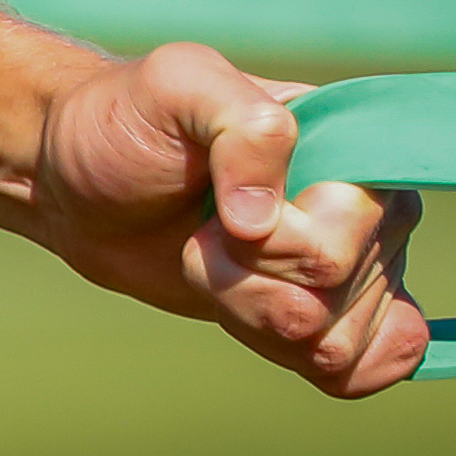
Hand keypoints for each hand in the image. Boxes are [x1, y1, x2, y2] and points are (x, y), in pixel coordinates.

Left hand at [25, 40, 423, 397]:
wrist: (81, 187)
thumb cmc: (129, 122)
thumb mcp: (176, 86)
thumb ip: (241, 125)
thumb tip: (266, 221)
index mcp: (359, 144)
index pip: (360, 224)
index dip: (283, 238)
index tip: (228, 216)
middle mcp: (374, 210)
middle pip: (338, 290)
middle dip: (247, 275)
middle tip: (204, 234)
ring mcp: (353, 269)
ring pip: (336, 340)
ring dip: (253, 314)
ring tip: (213, 264)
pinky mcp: (323, 317)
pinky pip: (364, 369)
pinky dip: (302, 358)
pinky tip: (252, 317)